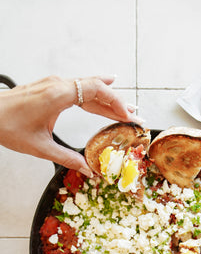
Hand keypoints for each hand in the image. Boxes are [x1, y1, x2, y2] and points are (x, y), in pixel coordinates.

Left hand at [0, 75, 143, 176]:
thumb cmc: (7, 126)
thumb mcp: (40, 147)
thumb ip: (68, 158)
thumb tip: (89, 170)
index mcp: (58, 95)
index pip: (97, 91)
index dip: (116, 102)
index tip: (129, 116)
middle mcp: (58, 85)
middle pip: (96, 88)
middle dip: (117, 102)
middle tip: (135, 115)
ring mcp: (53, 84)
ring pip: (88, 86)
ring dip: (107, 98)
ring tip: (125, 108)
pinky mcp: (49, 87)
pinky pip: (78, 86)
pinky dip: (94, 92)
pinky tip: (104, 86)